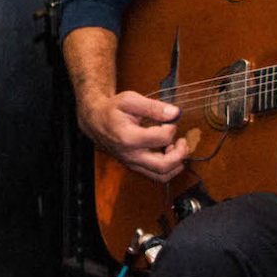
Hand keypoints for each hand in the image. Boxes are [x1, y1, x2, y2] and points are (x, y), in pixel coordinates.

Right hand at [81, 90, 195, 183]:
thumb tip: (175, 113)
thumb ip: (153, 107)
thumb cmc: (112, 110)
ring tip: (176, 147)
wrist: (95, 121)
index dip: (171, 126)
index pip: (162, 138)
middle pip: (164, 166)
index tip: (169, 118)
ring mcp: (132, 163)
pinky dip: (168, 167)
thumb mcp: (130, 100)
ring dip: (176, 164)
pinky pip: (155, 175)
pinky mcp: (134, 166)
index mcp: (129, 137)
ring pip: (161, 176)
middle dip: (180, 154)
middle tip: (182, 140)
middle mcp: (131, 155)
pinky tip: (168, 152)